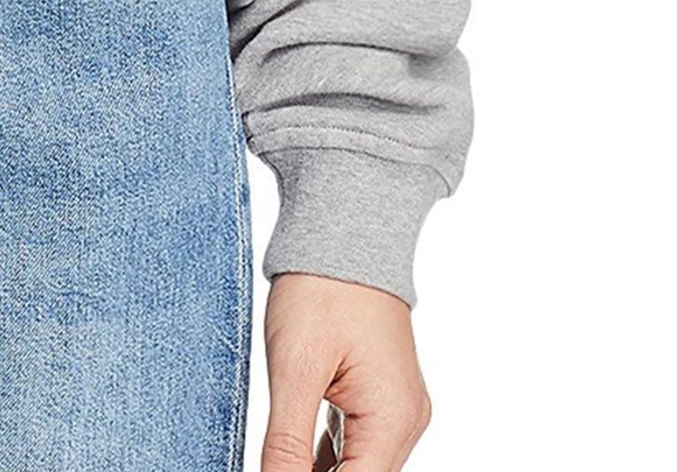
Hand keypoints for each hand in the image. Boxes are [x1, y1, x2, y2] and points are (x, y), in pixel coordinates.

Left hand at [261, 272, 430, 471]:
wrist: (342, 229)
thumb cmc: (320, 288)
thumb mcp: (294, 367)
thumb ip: (288, 440)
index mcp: (392, 421)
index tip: (271, 470)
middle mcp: (405, 421)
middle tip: (271, 463)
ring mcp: (395, 408)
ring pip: (357, 465)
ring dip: (317, 471)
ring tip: (278, 458)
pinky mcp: (379, 394)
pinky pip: (355, 441)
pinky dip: (325, 454)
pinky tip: (293, 455)